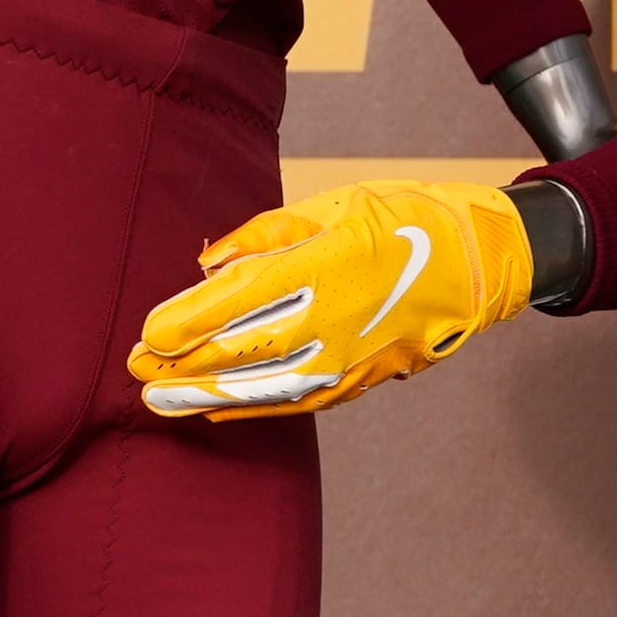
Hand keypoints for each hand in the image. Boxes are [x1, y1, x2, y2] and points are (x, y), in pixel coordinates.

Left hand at [130, 177, 534, 418]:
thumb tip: (208, 264)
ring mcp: (348, 358)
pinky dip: (250, 409)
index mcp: (325, 266)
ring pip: (262, 387)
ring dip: (205, 396)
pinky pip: (294, 402)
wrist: (480, 263)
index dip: (187, 322)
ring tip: (160, 400)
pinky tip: (215, 411)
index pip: (238, 301)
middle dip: (182, 365)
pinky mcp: (359, 380)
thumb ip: (264, 236)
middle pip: (241, 352)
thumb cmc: (403, 219)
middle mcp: (333, 319)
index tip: (148, 333)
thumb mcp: (333, 205)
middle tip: (136, 370)